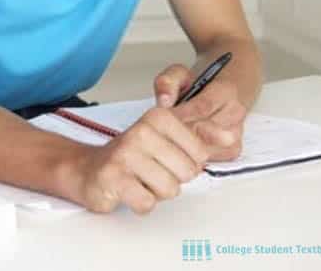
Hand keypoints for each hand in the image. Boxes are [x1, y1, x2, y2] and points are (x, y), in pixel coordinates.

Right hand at [65, 107, 208, 214]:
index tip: (167, 156)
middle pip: (187, 173)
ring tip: (140, 180)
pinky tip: (130, 190)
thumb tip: (231, 135)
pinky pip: (147, 203)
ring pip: (170, 190)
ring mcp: (125, 155)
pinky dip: (141, 203)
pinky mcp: (113, 178)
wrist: (88, 169)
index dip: (188, 162)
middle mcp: (141, 131)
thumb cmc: (132, 155)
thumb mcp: (169, 137)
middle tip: (152, 170)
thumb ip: (203, 134)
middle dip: (173, 178)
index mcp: (158, 117)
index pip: (200, 152)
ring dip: (157, 192)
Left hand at [154, 64, 246, 160]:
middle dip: (181, 132)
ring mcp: (236, 132)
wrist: (221, 98)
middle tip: (163, 133)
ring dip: (187, 146)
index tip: (164, 119)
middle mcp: (234, 112)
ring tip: (172, 140)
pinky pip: (212, 158)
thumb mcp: (179, 75)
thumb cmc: (198, 89)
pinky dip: (195, 156)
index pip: (202, 107)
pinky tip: (183, 149)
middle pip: (205, 129)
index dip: (181, 115)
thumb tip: (164, 100)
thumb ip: (168, 81)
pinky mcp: (233, 149)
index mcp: (225, 91)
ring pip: (209, 146)